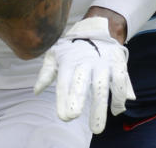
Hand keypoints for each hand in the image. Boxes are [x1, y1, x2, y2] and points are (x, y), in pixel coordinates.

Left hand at [33, 17, 134, 133]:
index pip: (64, 82)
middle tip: (73, 115)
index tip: (64, 116)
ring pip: (101, 86)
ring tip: (96, 128)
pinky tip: (116, 111)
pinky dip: (118, 97)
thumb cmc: (73, 48)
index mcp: (69, 61)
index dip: (63, 99)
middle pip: (81, 82)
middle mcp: (85, 62)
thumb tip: (36, 91)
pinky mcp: (117, 63)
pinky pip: (119, 81)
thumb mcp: (56, 54)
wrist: (97, 27)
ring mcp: (102, 63)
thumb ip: (46, 73)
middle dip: (77, 98)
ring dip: (99, 107)